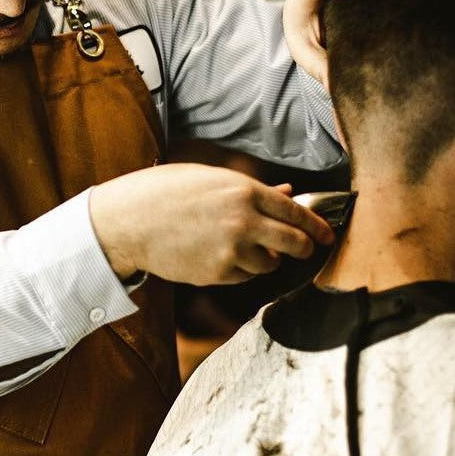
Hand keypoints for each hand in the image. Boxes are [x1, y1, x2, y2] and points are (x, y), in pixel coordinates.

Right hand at [89, 163, 335, 285]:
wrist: (128, 222)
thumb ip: (252, 189)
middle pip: (295, 243)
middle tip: (305, 248)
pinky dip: (243, 269)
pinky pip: (245, 276)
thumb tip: (287, 192)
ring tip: (247, 247)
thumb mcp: (209, 178)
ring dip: (267, 259)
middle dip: (305, 247)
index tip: (326, 234)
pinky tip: (222, 256)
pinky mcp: (217, 273)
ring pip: (270, 264)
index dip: (316, 225)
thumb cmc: (164, 191)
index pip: (296, 212)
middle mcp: (243, 221)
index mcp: (244, 191)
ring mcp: (231, 250)